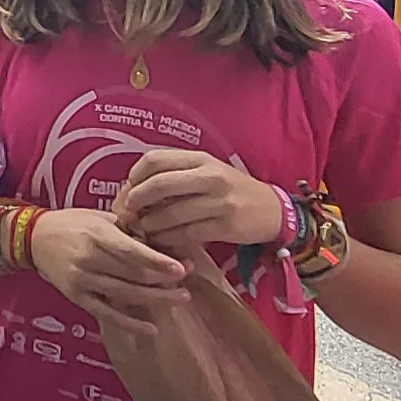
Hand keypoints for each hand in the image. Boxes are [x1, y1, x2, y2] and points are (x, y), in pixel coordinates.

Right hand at [23, 202, 192, 325]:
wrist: (35, 239)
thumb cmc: (73, 223)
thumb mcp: (101, 216)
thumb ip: (128, 228)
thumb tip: (162, 237)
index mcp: (97, 235)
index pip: (132, 252)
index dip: (158, 262)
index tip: (182, 268)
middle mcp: (89, 259)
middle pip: (132, 275)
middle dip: (163, 282)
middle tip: (188, 285)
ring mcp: (82, 281)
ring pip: (124, 295)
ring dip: (154, 300)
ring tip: (179, 300)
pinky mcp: (78, 298)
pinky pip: (107, 314)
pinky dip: (129, 324)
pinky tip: (151, 328)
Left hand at [114, 148, 286, 252]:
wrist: (272, 210)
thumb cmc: (231, 190)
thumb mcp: (207, 172)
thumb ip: (176, 176)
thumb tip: (133, 188)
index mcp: (201, 159)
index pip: (155, 159)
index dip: (135, 175)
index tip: (128, 189)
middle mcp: (210, 176)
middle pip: (158, 184)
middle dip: (136, 200)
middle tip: (128, 213)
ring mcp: (219, 201)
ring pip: (170, 213)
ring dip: (149, 224)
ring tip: (143, 229)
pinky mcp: (225, 226)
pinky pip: (186, 234)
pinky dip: (168, 239)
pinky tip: (162, 241)